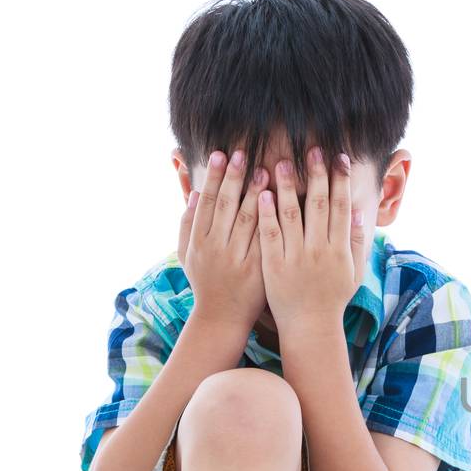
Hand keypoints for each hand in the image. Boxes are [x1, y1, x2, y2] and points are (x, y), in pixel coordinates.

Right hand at [178, 149, 268, 331]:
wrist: (222, 317)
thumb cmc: (205, 281)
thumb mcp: (187, 253)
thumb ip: (187, 223)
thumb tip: (195, 192)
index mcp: (198, 241)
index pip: (208, 202)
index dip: (214, 177)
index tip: (221, 154)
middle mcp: (218, 248)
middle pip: (229, 206)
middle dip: (236, 178)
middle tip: (245, 153)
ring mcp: (240, 259)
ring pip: (251, 220)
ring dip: (259, 193)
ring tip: (268, 169)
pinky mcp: (261, 269)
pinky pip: (270, 239)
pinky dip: (276, 219)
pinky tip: (283, 201)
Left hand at [256, 146, 361, 331]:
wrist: (310, 326)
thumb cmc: (332, 297)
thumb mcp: (353, 271)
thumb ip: (355, 241)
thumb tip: (356, 210)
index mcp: (339, 249)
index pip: (341, 206)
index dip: (340, 181)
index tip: (338, 158)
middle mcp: (319, 250)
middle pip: (318, 205)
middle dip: (316, 175)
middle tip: (312, 150)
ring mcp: (295, 257)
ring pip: (291, 215)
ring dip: (286, 187)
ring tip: (280, 162)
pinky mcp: (273, 265)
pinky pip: (269, 234)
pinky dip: (265, 213)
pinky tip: (261, 193)